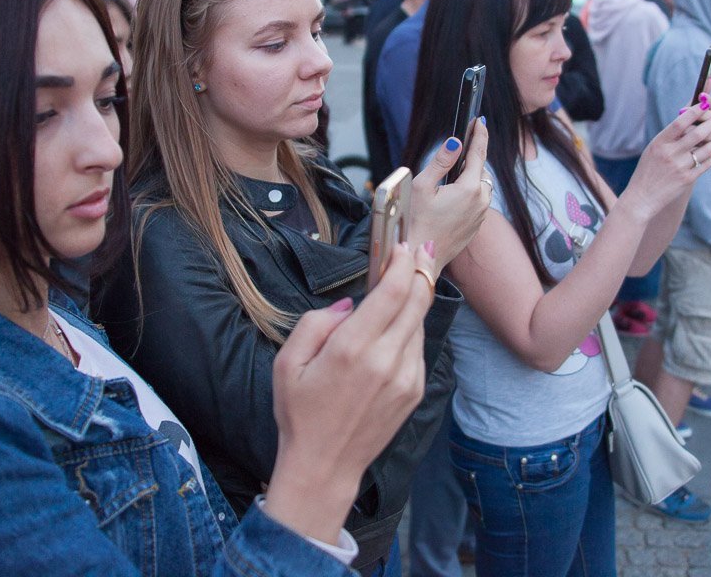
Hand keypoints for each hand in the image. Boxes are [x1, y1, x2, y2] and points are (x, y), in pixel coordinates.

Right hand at [266, 244, 436, 542]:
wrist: (325, 466)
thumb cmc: (300, 413)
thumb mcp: (288, 362)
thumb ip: (317, 322)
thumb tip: (351, 304)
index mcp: (352, 348)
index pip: (393, 292)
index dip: (403, 263)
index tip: (404, 245)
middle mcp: (386, 360)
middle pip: (417, 301)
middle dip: (421, 270)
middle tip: (421, 249)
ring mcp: (406, 378)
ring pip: (420, 324)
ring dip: (415, 300)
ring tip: (405, 284)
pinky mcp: (414, 391)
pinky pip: (418, 348)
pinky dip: (411, 330)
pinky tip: (395, 328)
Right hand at [409, 119, 491, 267]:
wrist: (420, 257)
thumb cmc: (415, 222)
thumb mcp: (422, 186)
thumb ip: (441, 162)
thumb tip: (455, 143)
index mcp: (468, 188)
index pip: (478, 153)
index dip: (479, 135)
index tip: (479, 121)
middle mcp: (480, 201)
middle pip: (482, 170)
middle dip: (473, 158)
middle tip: (459, 150)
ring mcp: (480, 216)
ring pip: (482, 187)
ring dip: (472, 177)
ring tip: (455, 174)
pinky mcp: (477, 226)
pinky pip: (479, 202)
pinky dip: (471, 193)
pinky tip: (453, 197)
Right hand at [618, 94, 710, 219]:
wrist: (641, 197)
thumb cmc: (647, 170)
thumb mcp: (653, 150)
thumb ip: (669, 137)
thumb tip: (689, 120)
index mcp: (659, 143)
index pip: (680, 122)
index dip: (694, 111)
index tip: (704, 104)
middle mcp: (669, 153)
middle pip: (697, 133)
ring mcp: (679, 167)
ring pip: (706, 149)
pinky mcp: (687, 179)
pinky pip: (706, 164)